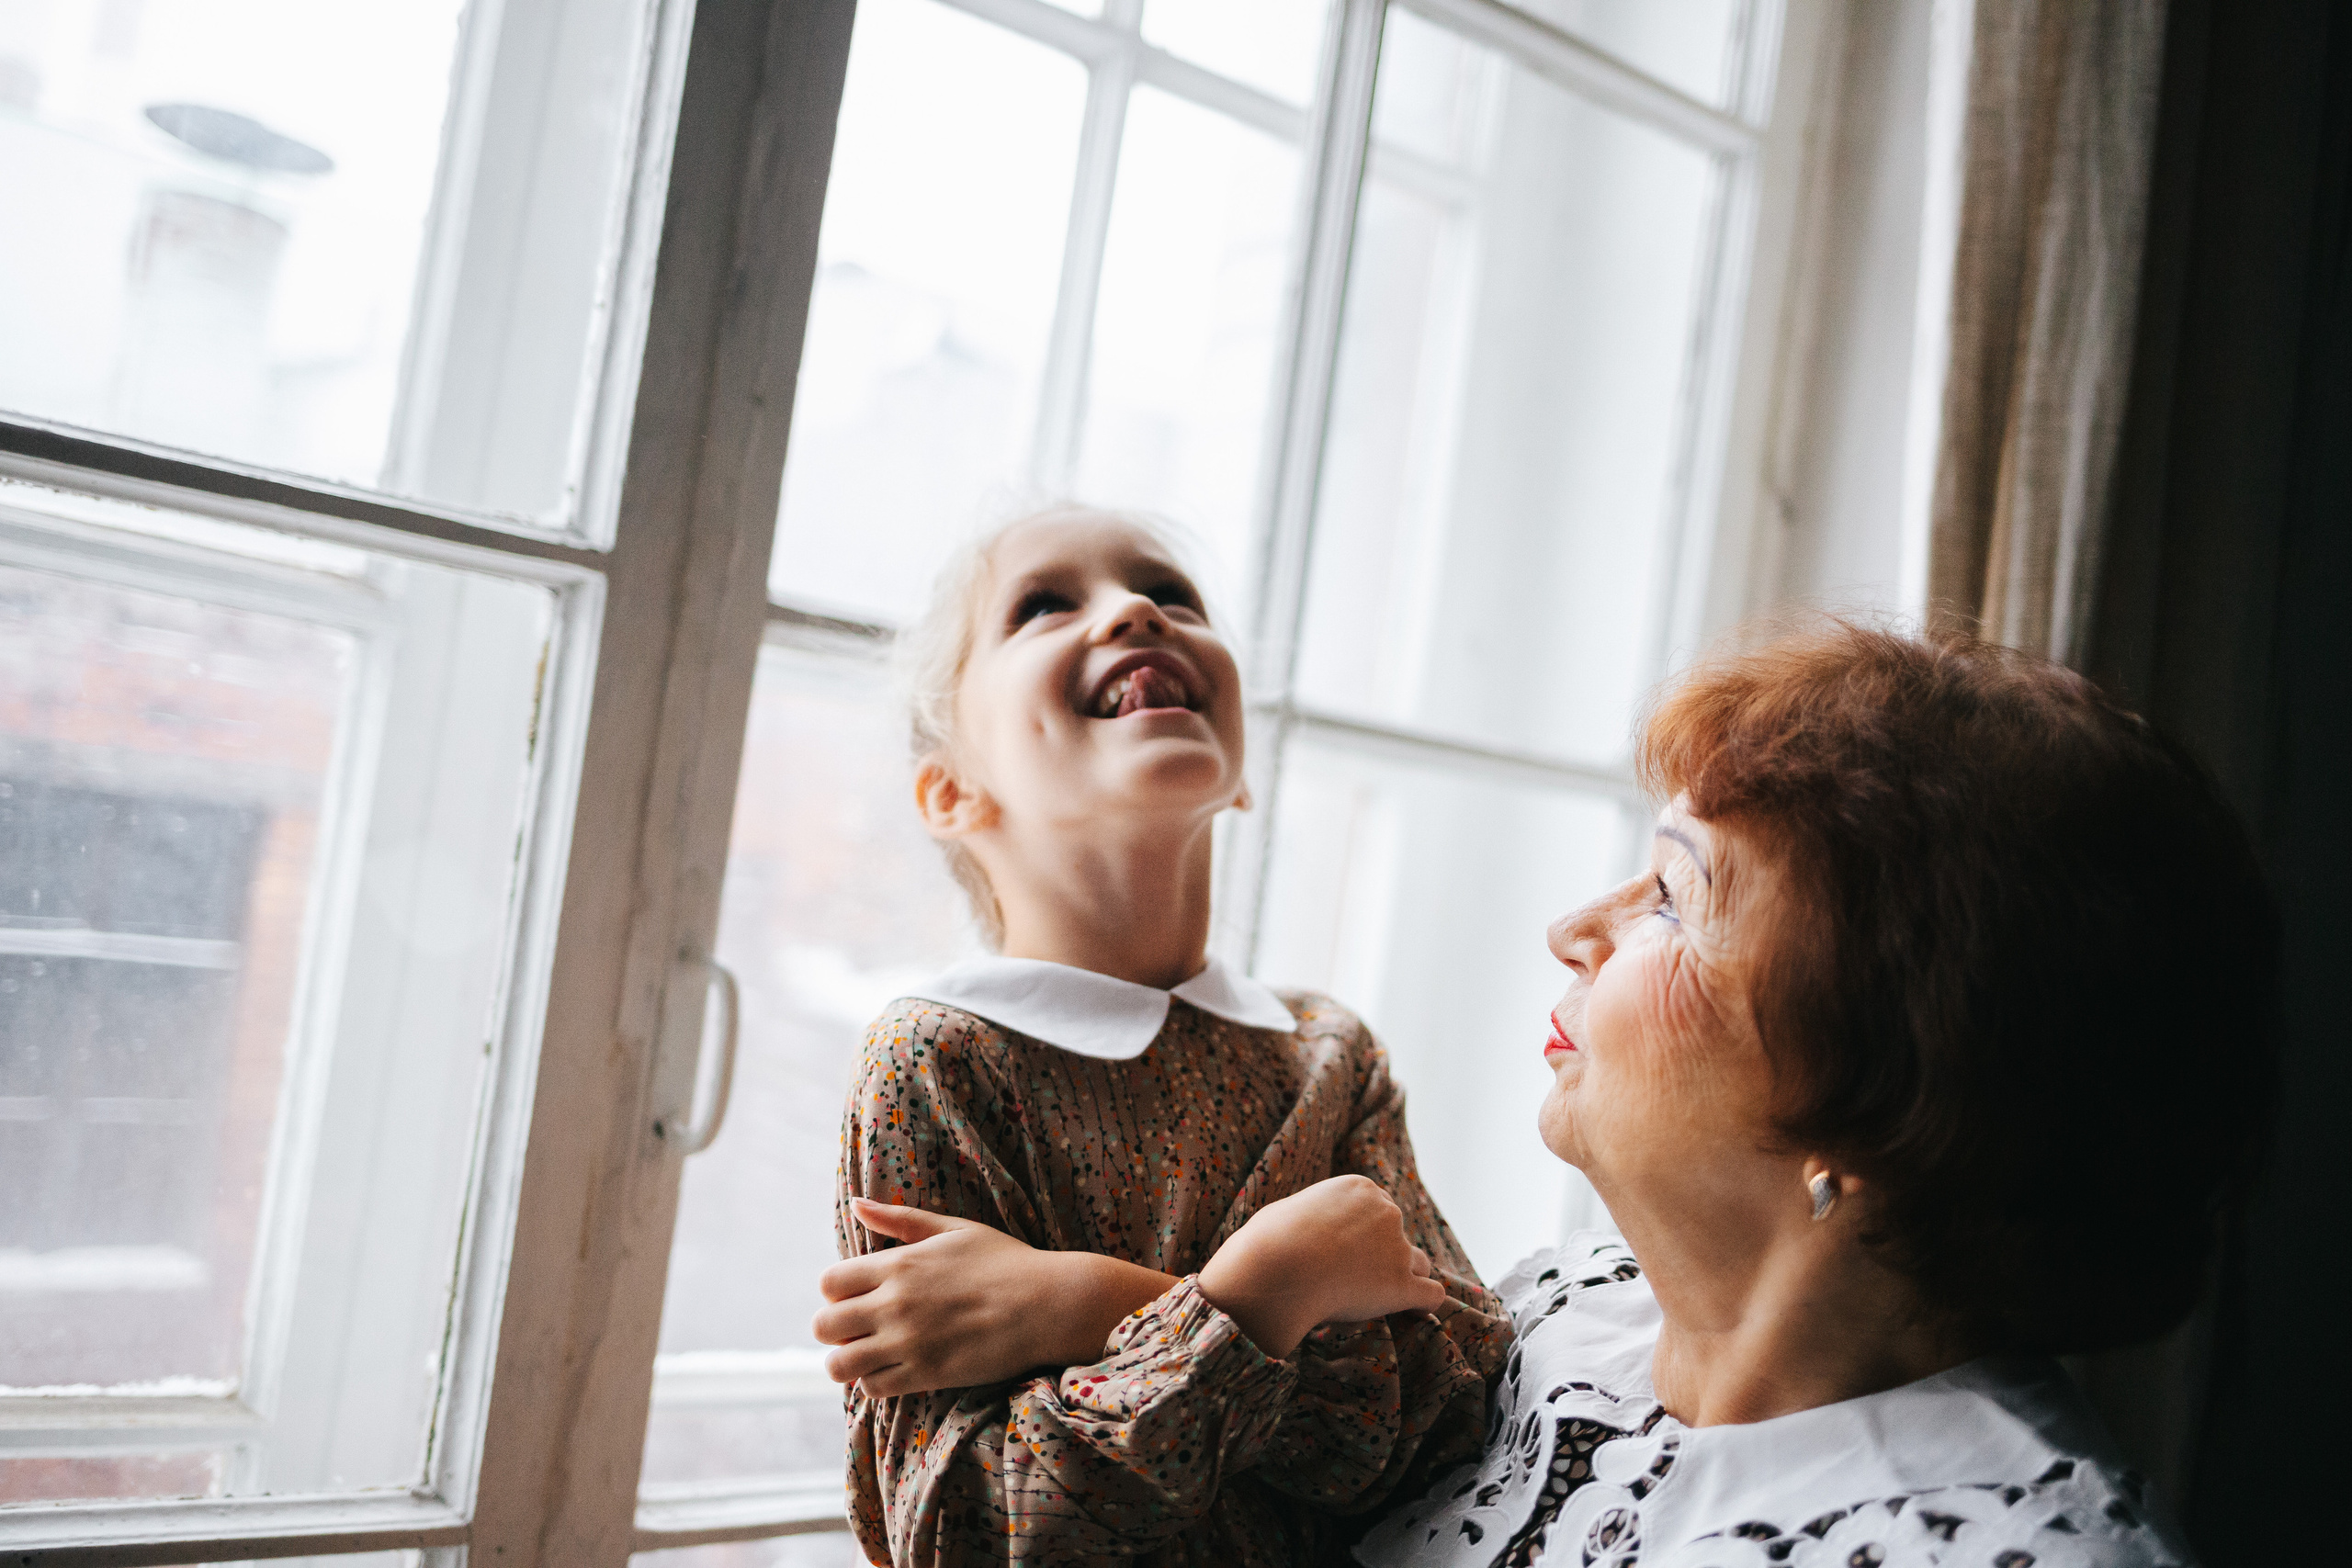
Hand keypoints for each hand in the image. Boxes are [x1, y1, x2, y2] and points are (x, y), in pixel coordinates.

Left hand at [813, 1199, 1177, 1396]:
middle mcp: (895, 1304)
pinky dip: (876, 1381)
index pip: (829, 1283)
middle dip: (834, 1329)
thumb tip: (856, 1203)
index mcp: (899, 1264)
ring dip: (848, 1360)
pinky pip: (874, 1388)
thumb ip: (901, 1219)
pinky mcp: (926, 1374)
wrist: (1046, 1303)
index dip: (835, 1292)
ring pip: (841, 1364)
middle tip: (857, 1329)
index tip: (855, 1296)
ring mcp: (908, 1343)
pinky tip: (894, 1369)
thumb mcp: (953, 1229)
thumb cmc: (1004, 1260)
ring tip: (869, 1355)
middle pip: (824, 1327)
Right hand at [1197, 1175, 1447, 1359]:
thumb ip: (1309, 1218)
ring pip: (1418, 1264)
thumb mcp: (1288, 1211)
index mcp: (1360, 1188)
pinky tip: (1414, 1310)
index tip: (1347, 1252)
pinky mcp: (1401, 1285)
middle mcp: (1386, 1212)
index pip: (1378, 1209)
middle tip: (1355, 1277)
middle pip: (1397, 1235)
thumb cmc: (1269, 1241)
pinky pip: (1431, 1294)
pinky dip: (1424, 1303)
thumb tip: (1302, 1232)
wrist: (1275, 1270)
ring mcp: (1398, 1248)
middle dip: (1383, 1254)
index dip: (1364, 1234)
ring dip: (1404, 1277)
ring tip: (1381, 1297)